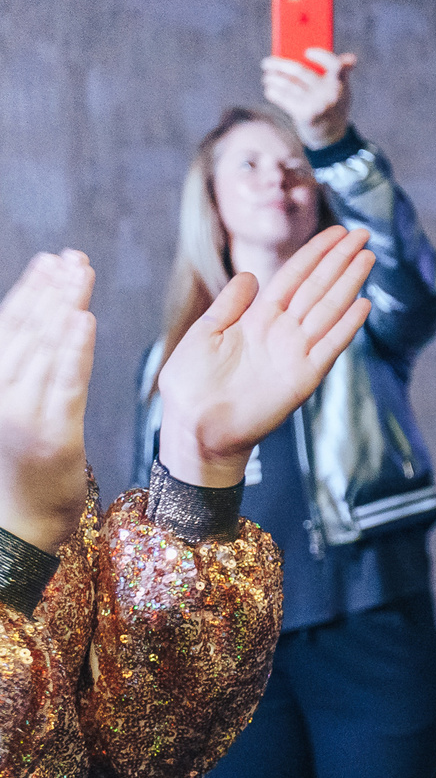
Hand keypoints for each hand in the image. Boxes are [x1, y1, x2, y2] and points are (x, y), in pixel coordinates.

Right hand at [0, 250, 96, 550]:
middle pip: (26, 329)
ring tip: (82, 275)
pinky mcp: (50, 434)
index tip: (51, 259)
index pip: (8, 326)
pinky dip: (74, 348)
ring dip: (64, 306)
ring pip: (43, 348)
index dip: (30, 289)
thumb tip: (43, 323)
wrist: (17, 520)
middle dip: (51, 288)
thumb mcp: (14, 409)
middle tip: (75, 257)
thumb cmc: (18, 464)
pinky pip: (64, 383)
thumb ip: (25, 370)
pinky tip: (85, 320)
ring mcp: (20, 412)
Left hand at [155, 226, 374, 488]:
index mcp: (258, 318)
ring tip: (367, 258)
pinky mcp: (303, 378)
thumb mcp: (204, 333)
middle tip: (362, 234)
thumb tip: (249, 275)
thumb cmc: (192, 384)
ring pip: (328, 309)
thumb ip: (229, 305)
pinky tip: (362, 305)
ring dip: (348, 283)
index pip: (294, 276)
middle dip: (339, 259)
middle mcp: (282, 331)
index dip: (315, 253)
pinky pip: (329, 347)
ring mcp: (295, 353)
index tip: (336, 232)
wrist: (195, 425)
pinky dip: (346, 327)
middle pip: (317, 287)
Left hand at [261, 47, 357, 150]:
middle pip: (301, 72)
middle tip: (266, 63)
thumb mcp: (338, 90)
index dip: (322, 56)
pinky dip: (274, 93)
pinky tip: (269, 90)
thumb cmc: (331, 105)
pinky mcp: (307, 115)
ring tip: (267, 77)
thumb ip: (332, 72)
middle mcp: (331, 94)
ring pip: (289, 85)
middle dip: (280, 65)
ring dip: (273, 79)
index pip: (335, 65)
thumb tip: (309, 48)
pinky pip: (285, 99)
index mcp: (340, 84)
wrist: (331, 136)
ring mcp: (319, 105)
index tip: (307, 52)